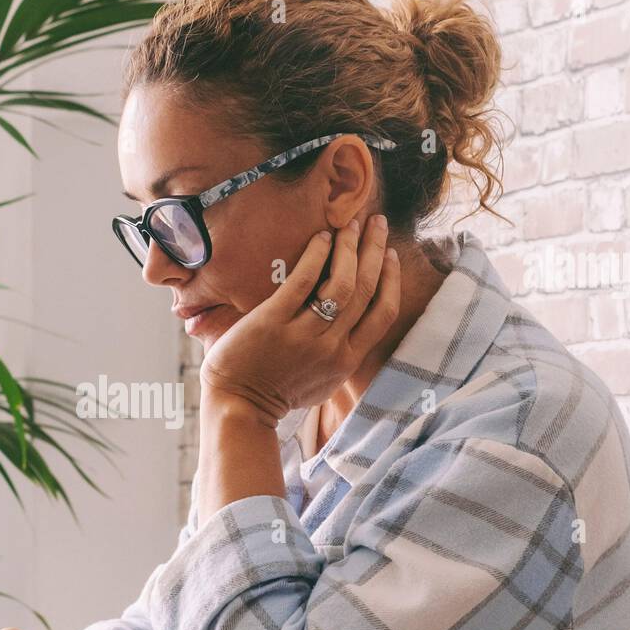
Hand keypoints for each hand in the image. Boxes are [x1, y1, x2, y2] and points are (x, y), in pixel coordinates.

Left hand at [198, 214, 400, 424]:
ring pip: (341, 283)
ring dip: (350, 248)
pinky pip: (303, 281)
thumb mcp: (322, 383)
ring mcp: (303, 335)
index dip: (391, 279)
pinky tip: (322, 238)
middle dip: (375, 250)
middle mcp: (332, 348)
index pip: (384, 313)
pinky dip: (316, 255)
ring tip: (350, 226)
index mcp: (347, 361)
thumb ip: (340, 356)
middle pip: (365, 290)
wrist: (238, 406)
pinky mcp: (273, 322)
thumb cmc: (276, 393)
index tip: (389, 254)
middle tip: (377, 222)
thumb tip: (352, 328)